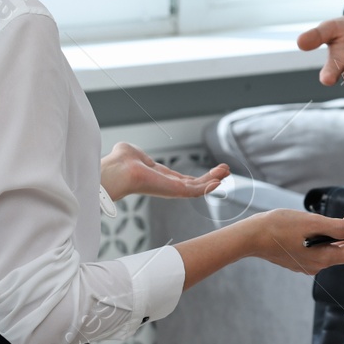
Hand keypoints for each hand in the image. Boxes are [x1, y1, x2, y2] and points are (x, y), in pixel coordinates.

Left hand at [100, 141, 229, 202]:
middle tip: (225, 170)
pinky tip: (219, 180)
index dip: (197, 176)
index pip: (182, 179)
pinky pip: (194, 191)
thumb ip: (136, 154)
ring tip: (226, 172)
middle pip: (194, 184)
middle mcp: (166, 185)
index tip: (212, 171)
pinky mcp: (173, 191)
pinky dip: (208, 186)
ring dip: (213, 180)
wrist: (117, 172)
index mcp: (157, 176)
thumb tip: (131, 151)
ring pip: (197, 188)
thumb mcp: (131, 152)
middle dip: (210, 177)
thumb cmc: (118, 163)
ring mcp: (170, 189)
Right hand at [246, 209, 343, 273]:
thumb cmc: (279, 228)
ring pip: (333, 248)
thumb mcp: (311, 223)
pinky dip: (331, 236)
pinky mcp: (299, 257)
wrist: (251, 236)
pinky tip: (331, 224)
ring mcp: (307, 262)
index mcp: (322, 259)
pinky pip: (321, 248)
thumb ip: (335, 227)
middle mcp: (317, 265)